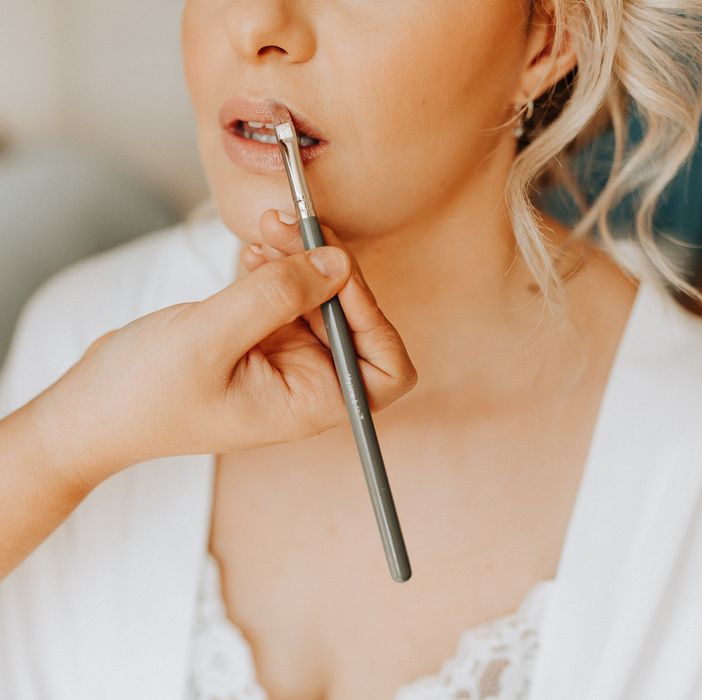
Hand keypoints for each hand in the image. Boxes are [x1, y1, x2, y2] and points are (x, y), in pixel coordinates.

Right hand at [35, 211, 417, 482]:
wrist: (93, 407)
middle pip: (354, 318)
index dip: (376, 320)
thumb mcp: (209, 338)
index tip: (337, 274)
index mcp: (311, 403)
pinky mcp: (261, 335)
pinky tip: (250, 252)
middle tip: (289, 224)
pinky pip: (287, 292)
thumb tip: (337, 261)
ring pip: (320, 296)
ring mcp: (285, 357)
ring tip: (265, 229)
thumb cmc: (145, 395)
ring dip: (299, 257)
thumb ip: (277, 296)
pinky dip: (275, 266)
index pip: (387, 371)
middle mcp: (308, 381)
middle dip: (327, 268)